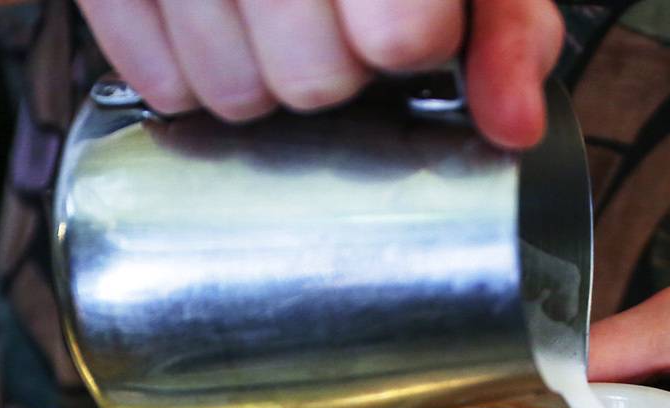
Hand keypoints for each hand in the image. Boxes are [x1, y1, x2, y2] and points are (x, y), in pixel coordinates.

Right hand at [75, 0, 563, 147]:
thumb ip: (506, 27)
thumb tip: (511, 125)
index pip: (400, 36)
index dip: (414, 39)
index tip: (412, 19)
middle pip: (312, 82)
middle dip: (340, 70)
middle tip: (341, 20)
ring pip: (234, 94)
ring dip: (268, 79)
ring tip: (280, 21)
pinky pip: (157, 81)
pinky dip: (195, 74)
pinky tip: (226, 26)